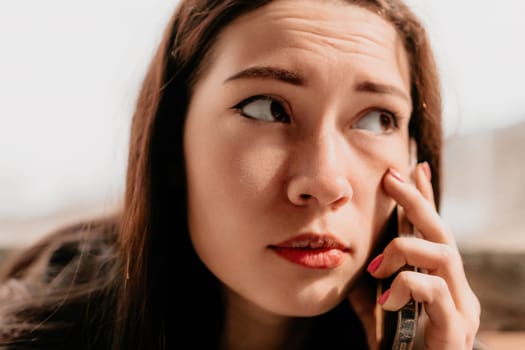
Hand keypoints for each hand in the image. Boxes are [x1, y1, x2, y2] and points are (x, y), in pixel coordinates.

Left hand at [367, 163, 480, 349]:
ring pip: (443, 254)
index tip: (413, 168)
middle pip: (441, 232)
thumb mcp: (377, 308)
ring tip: (376, 266)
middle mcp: (456, 290)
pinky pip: (433, 290)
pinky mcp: (454, 329)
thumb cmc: (398, 349)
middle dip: (416, 201)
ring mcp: (460, 309)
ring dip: (404, 249)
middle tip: (392, 178)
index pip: (433, 231)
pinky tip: (386, 299)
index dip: (425, 198)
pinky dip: (405, 286)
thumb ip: (371, 282)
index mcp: (439, 282)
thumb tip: (355, 255)